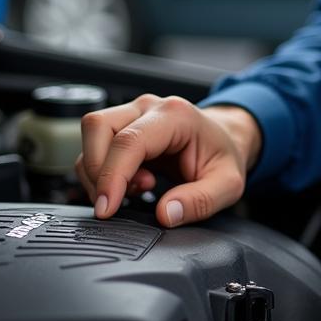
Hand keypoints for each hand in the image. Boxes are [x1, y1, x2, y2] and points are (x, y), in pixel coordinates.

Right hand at [75, 95, 261, 227]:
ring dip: (100, 171)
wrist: (226, 138)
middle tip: (127, 197)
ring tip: (138, 188)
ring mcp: (134, 112)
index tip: (107, 209)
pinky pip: (96, 145)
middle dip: (99, 171)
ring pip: (92, 134)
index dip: (111, 176)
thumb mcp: (228, 184)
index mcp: (176, 115)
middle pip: (98, 127)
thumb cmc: (223, 156)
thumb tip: (166, 213)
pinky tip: (133, 183)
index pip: (129, 140)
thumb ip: (201, 201)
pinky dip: (103, 171)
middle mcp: (149, 107)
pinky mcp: (124, 125)